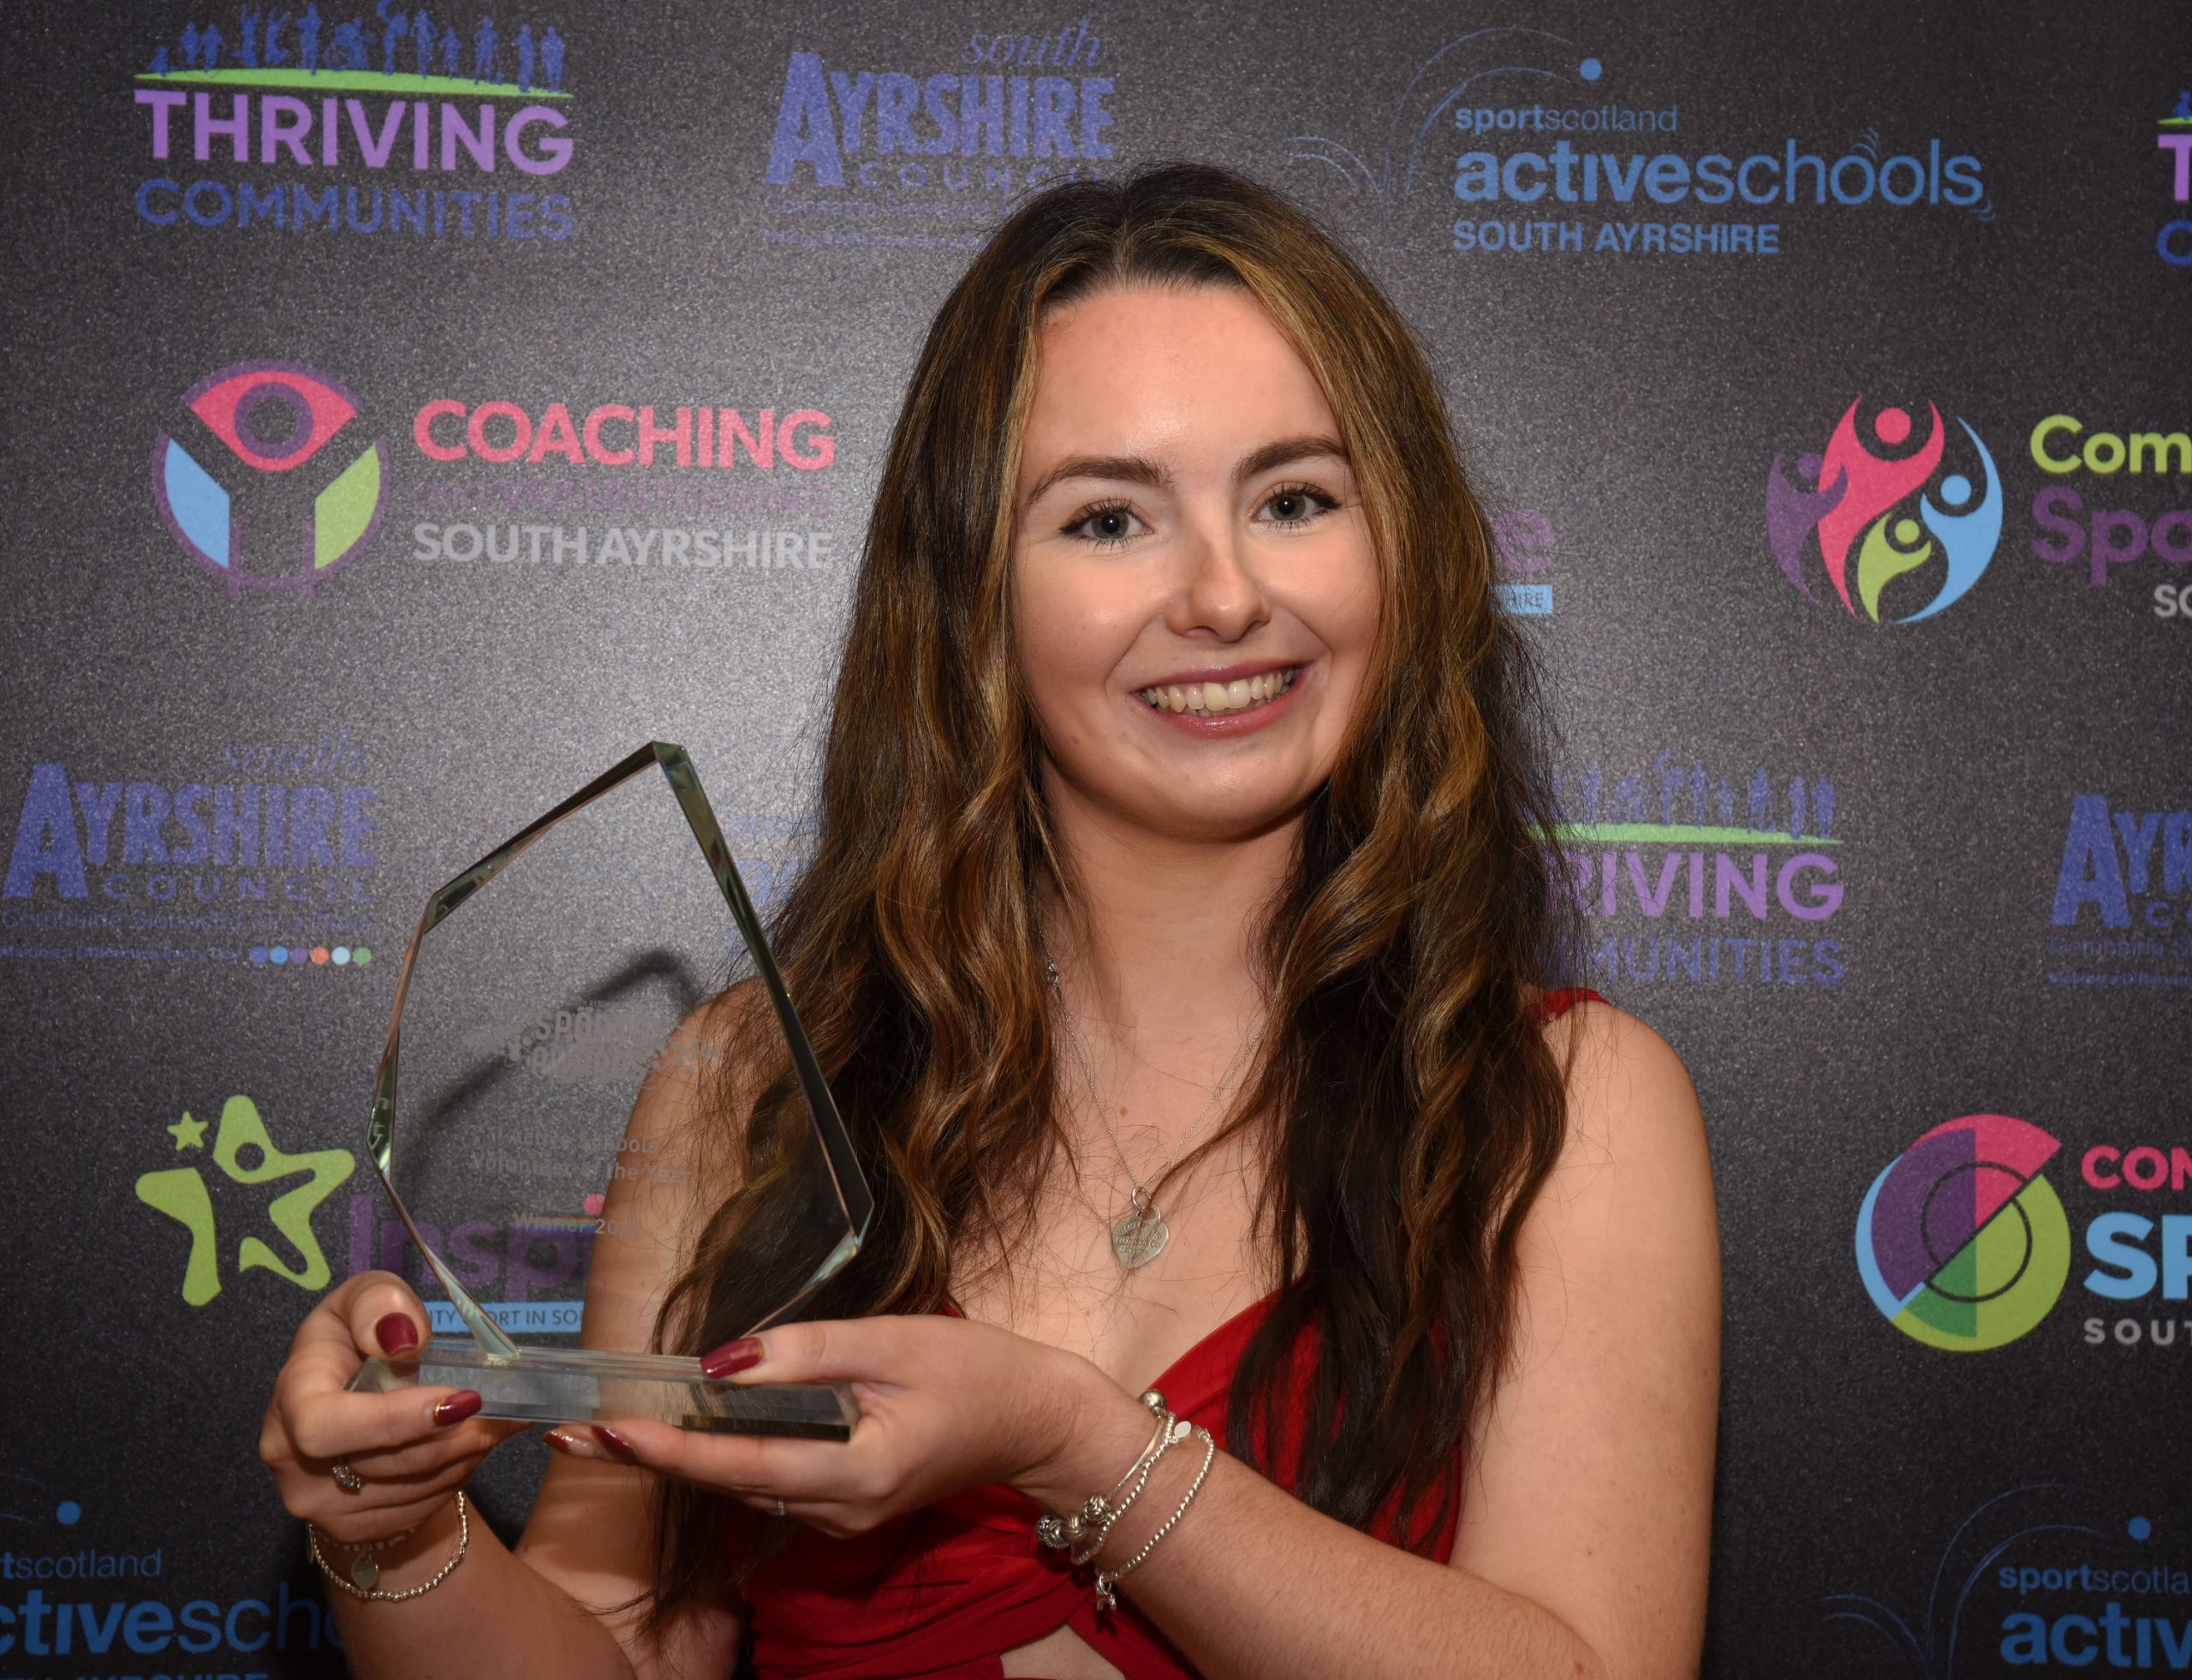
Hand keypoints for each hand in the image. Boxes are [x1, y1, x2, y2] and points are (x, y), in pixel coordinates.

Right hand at [258, 1271, 527, 1545]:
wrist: (343, 1398)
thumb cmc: (355, 1338)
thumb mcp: (364, 1298)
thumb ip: (378, 1303)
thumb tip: (402, 1339)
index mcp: (291, 1399)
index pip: (326, 1426)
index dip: (394, 1420)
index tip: (460, 1400)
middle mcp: (293, 1460)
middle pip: (385, 1463)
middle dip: (454, 1437)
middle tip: (505, 1410)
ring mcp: (320, 1503)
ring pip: (409, 1490)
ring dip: (466, 1456)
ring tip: (497, 1421)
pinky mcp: (351, 1527)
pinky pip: (418, 1508)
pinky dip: (456, 1475)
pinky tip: (470, 1444)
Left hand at [557, 1316, 1116, 1538]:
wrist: (1036, 1420)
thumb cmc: (976, 1369)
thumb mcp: (893, 1341)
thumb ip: (806, 1352)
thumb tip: (719, 1364)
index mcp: (854, 1476)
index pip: (741, 1465)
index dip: (669, 1451)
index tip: (605, 1433)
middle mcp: (838, 1514)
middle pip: (729, 1483)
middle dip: (650, 1457)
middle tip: (567, 1433)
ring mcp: (840, 1519)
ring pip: (746, 1484)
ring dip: (681, 1456)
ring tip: (605, 1429)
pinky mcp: (843, 1507)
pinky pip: (772, 1479)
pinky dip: (727, 1453)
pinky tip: (687, 1427)